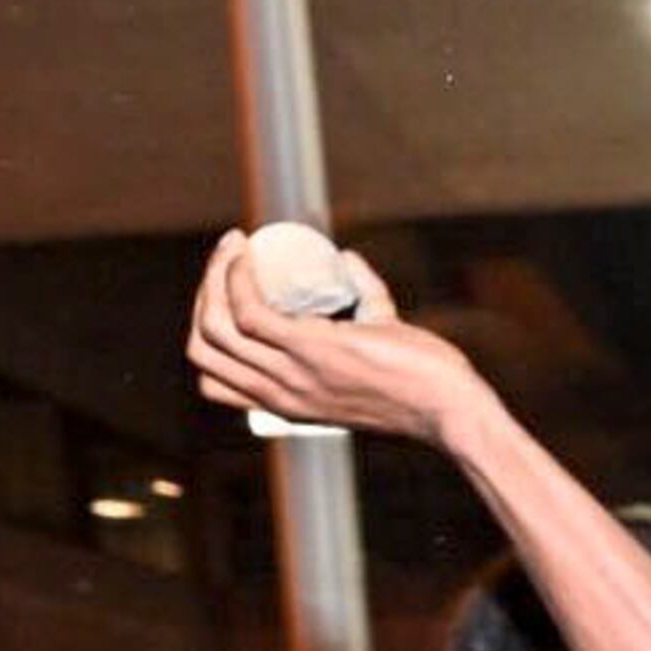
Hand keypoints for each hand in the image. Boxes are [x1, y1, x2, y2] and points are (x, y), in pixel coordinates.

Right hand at [186, 233, 488, 445]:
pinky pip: (250, 313)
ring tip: (233, 245)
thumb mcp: (373, 342)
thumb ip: (366, 301)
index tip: (225, 288)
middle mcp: (279, 395)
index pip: (213, 379)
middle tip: (227, 256)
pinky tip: (245, 252)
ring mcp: (293, 375)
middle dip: (203, 296)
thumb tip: (347, 260)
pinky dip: (237, 277)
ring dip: (214, 277)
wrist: (447, 404)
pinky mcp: (311, 350)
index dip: (206, 331)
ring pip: (217, 328)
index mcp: (285, 404)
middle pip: (204, 348)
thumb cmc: (419, 378)